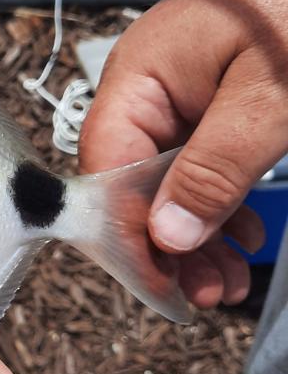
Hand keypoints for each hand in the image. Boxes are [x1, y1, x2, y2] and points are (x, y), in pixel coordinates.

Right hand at [80, 0, 287, 308]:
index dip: (129, 233)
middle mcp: (141, 92)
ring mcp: (170, 99)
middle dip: (168, 245)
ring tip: (228, 280)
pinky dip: (215, 205)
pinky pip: (191, 166)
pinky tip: (241, 234)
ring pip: (163, 183)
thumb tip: (169, 238)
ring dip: (195, 236)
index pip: (107, 170)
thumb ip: (215, 168)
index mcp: (137, 80)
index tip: (165, 283)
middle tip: (208, 293)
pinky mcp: (201, 107)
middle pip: (131, 185)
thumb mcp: (267, 97)